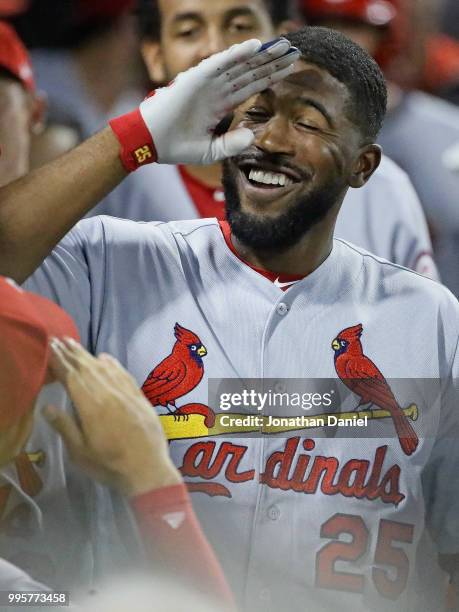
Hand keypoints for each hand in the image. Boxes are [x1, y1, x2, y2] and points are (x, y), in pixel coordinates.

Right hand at [44, 338, 180, 496]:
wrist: (148, 469)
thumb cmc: (110, 465)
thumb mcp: (80, 453)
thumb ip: (65, 427)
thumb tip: (47, 407)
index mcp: (91, 406)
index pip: (71, 377)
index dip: (60, 362)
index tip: (50, 349)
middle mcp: (108, 394)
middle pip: (87, 368)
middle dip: (71, 353)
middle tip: (59, 340)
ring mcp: (126, 393)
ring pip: (104, 368)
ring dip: (88, 355)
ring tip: (75, 345)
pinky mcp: (139, 397)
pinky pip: (124, 374)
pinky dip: (113, 363)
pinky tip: (106, 357)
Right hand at [110, 38, 298, 169]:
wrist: (151, 142)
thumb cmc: (176, 146)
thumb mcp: (211, 151)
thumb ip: (233, 144)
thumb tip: (254, 135)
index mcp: (220, 104)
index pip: (251, 86)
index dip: (270, 76)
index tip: (289, 69)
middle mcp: (217, 89)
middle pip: (250, 71)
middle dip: (272, 61)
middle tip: (294, 51)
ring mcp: (208, 82)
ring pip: (240, 64)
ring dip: (261, 54)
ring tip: (283, 45)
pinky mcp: (197, 78)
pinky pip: (220, 63)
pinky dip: (237, 53)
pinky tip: (255, 46)